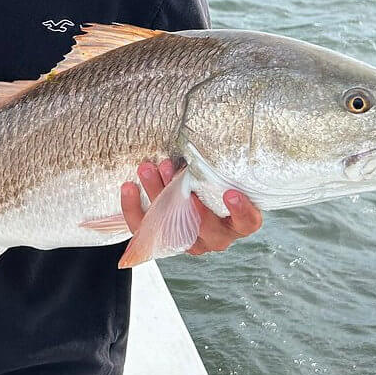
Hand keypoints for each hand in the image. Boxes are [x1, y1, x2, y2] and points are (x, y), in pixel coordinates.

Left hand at [120, 160, 261, 255]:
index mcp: (236, 223)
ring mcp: (190, 241)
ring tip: (148, 169)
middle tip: (174, 170)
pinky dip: (134, 208)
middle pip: (204, 225)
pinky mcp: (162, 239)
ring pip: (172, 226)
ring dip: (157, 195)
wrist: (195, 196)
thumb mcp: (220, 174)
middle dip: (186, 197)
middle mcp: (215, 236)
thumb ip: (216, 165)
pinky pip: (145, 229)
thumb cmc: (213, 182)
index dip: (241, 211)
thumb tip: (207, 133)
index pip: (247, 222)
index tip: (231, 193)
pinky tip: (128, 187)